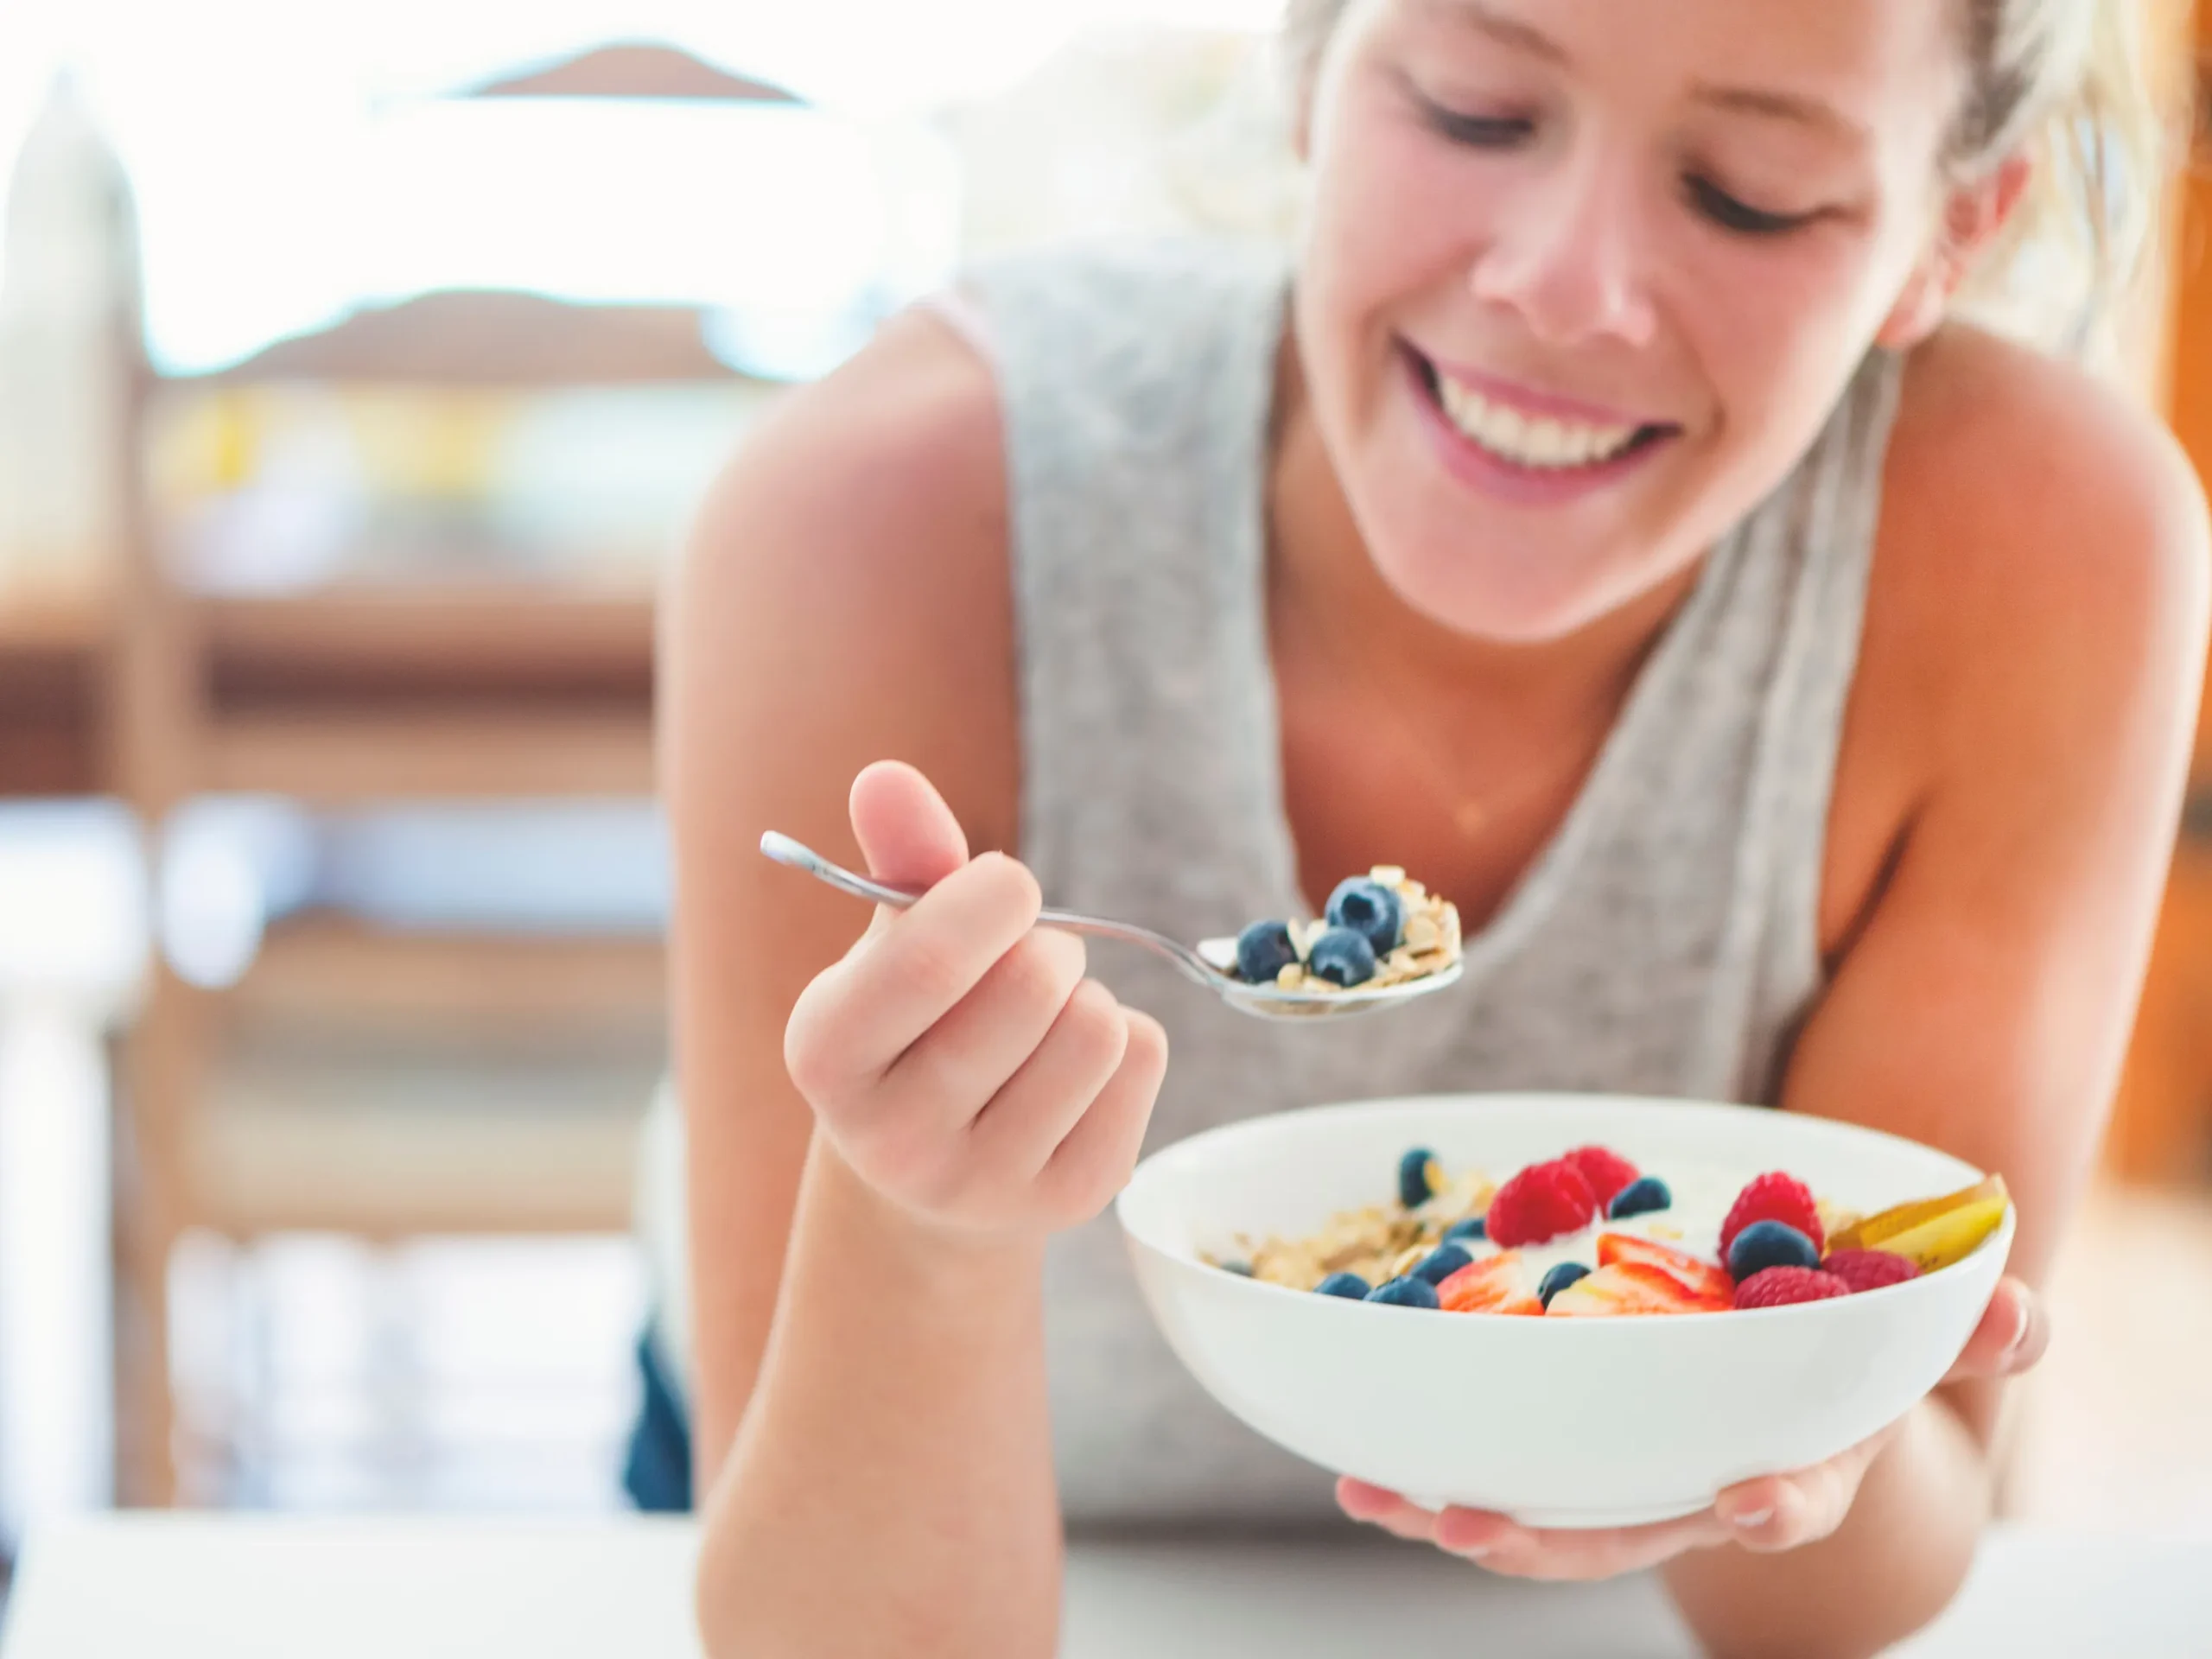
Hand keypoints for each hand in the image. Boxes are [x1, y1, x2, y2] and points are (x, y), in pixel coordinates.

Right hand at [782, 761, 1169, 1239]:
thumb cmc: (915, 1023)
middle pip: (1032, 987)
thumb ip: (899, 858)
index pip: (930, 959)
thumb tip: (885, 776)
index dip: (993, 895)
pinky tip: (1074, 1068)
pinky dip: (1126, 1040)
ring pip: (1097, 1027)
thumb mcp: (890, 943)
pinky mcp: (1070, 1200)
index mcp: (826, 1057)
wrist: (933, 1174)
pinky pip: (1144, 1062)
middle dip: (1045, 944)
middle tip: (1022, 961)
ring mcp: (984, 1185)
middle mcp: (893, 1139)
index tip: (1006, 886)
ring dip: (1086, 993)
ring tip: (1044, 1018)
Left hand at [1338, 1275, 2047, 1580]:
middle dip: (1545, 1540)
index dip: (1778, 1508)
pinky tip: (1355, 1457)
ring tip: (1378, 1494)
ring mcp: (1621, 1475)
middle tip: (1472, 1525)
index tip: (1753, 1506)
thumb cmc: (1860, 1350)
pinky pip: (1493, 1467)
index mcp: (1795, 1460)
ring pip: (1537, 1517)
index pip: (1794, 1497)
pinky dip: (1426, 1466)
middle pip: (1623, 1533)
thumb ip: (1974, 1326)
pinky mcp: (1564, 1447)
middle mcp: (1696, 1486)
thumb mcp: (1924, 1328)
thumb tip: (2019, 1312)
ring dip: (1454, 1511)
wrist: (1796, 1368)